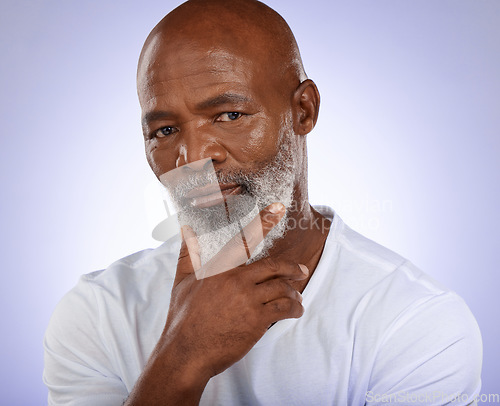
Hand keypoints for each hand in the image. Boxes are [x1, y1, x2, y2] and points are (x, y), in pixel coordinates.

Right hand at [163, 202, 308, 379]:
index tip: (278, 208)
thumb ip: (189, 253)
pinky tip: (295, 311)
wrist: (186, 353)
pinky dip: (294, 308)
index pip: (244, 239)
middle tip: (301, 271)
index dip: (263, 221)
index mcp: (218, 267)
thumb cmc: (183, 317)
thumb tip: (187, 229)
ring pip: (282, 287)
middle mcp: (235, 279)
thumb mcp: (181, 281)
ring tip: (296, 298)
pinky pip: (284, 308)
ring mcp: (247, 299)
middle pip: (273, 265)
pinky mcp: (256, 320)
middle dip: (292, 268)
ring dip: (294, 292)